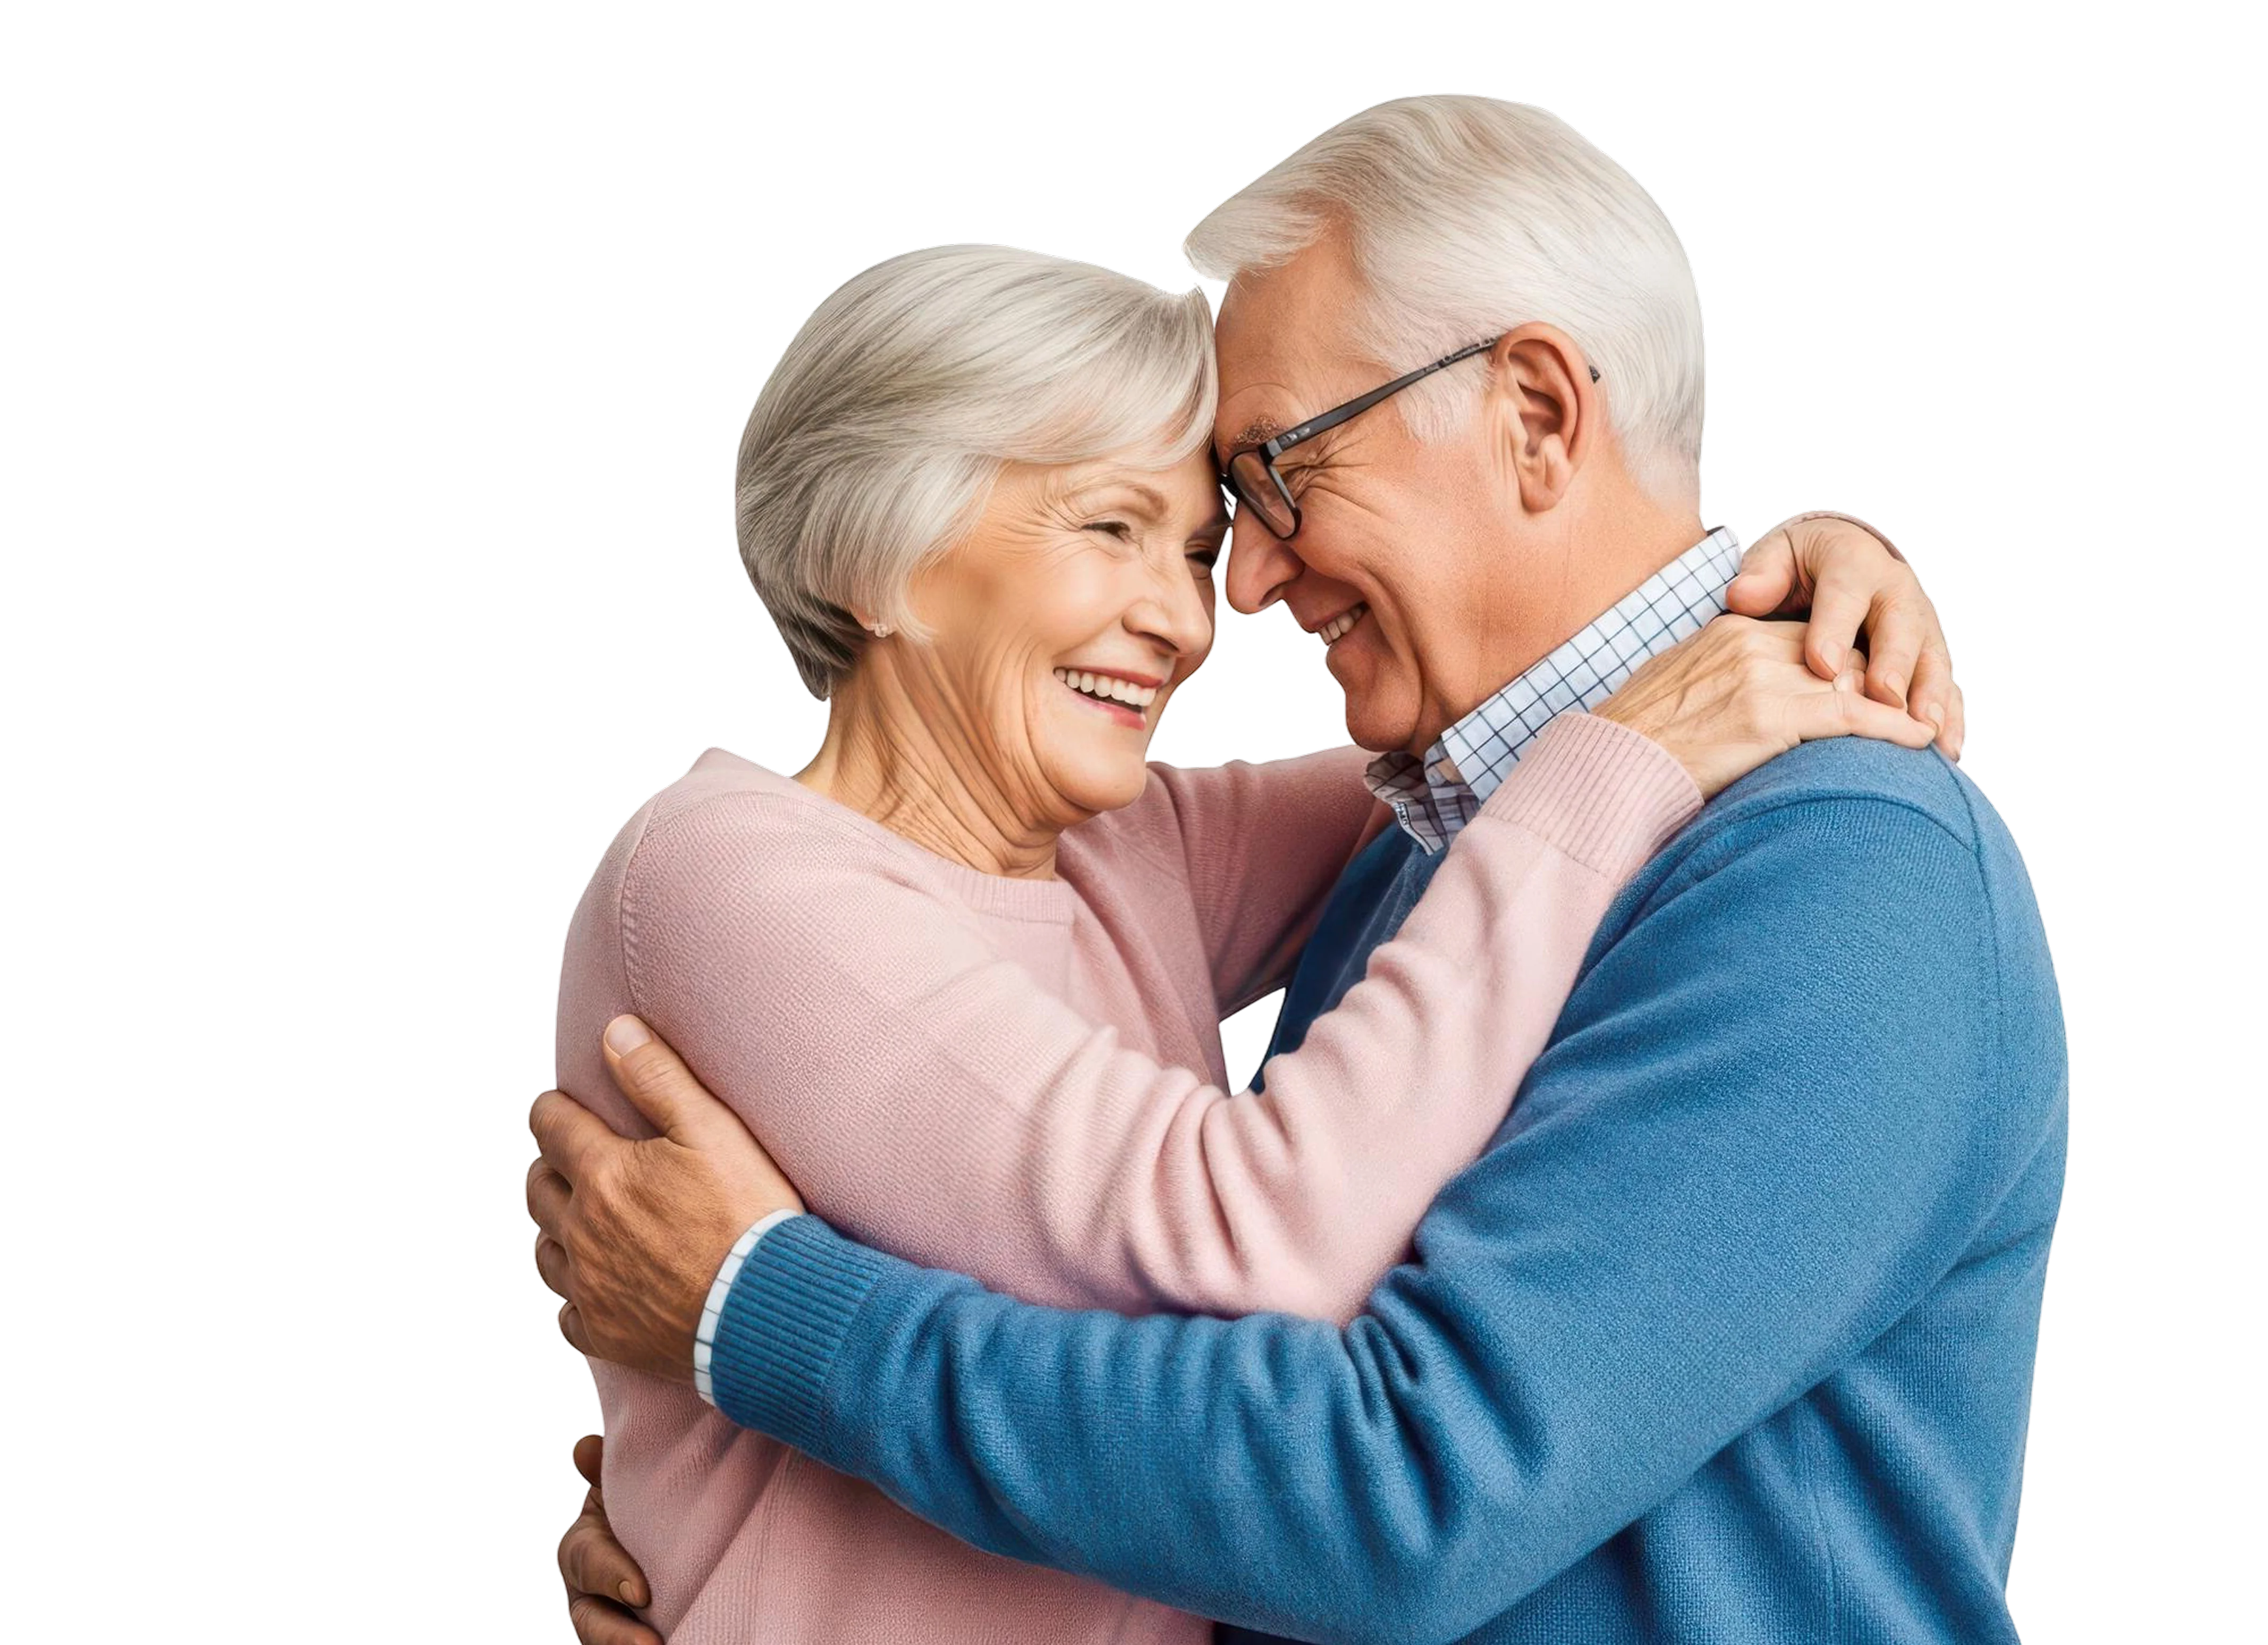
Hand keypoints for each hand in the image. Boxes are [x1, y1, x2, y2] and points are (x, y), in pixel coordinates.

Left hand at [527, 1016, 805, 1380]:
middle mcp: (584, 1231)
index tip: (554, 1106)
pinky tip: (591, 1292)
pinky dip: (574, 1298)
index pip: (553, 1128)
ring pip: (545, 1253)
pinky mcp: (607, 1335)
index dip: (550, 1111)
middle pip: (538, 1190)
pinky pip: (568, 1316)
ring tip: (572, 1221)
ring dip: (553, 1230)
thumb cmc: (748, 1213)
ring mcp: (592, 1287)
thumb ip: (659, 1078)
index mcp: (604, 1174)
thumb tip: (615, 1032)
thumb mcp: (712, 1130)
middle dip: (546, 1167)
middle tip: (563, 1160)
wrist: (766, 1306)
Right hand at [557, 1433, 660, 1644]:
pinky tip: (686, 1642)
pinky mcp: (639, 1632)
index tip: (641, 1592)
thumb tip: (585, 1447)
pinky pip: (638, 1643)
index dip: (610, 1577)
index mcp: (583, 1549)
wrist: (671, 1528)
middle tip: (651, 1644)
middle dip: (615, 1635)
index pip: (586, 1563)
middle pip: (590, 1622)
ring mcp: (612, 1620)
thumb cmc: (643, 1503)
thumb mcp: (622, 1485)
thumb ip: (605, 1470)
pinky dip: (665, 1642)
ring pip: (608, 1640)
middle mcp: (590, 1593)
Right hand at [1592, 616, 1936, 798]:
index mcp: (1726, 633)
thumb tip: (1729, 698)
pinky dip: (1893, 727)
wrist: (1608, 768)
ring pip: (1853, 680)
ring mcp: (1761, 679)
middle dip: (1875, 681)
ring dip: (1895, 705)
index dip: (1840, 664)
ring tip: (1928, 727)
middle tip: (1909, 707)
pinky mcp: (1771, 717)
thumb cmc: (1631, 743)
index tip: (1864, 688)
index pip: (1804, 636)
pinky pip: (1852, 715)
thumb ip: (1711, 679)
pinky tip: (1919, 741)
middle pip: (1837, 652)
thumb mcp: (1671, 689)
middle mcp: (1748, 645)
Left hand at [1726, 513, 1965, 760]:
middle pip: (1900, 627)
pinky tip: (1945, 749)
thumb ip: (1762, 575)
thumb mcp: (1776, 558)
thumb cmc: (1797, 566)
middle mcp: (1895, 590)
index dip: (1835, 628)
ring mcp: (1919, 623)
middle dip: (1895, 665)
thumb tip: (1743, 595)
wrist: (1841, 558)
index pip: (1845, 594)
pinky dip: (1948, 717)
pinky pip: (1945, 685)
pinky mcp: (1929, 653)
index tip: (1822, 665)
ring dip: (1931, 698)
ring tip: (1925, 733)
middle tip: (1885, 701)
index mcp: (1854, 562)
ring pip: (1931, 660)